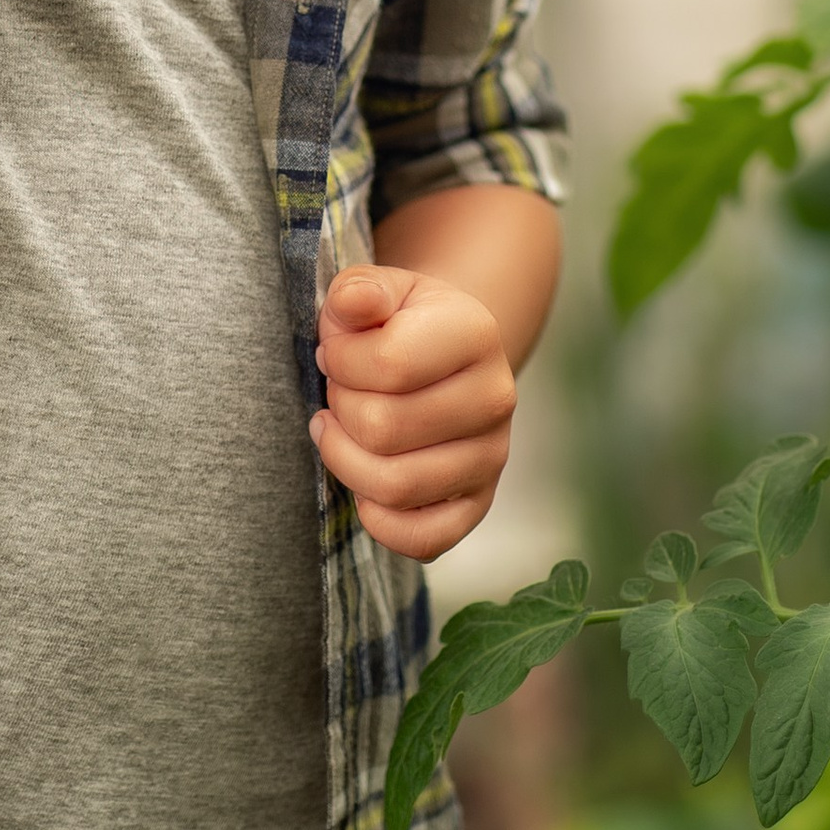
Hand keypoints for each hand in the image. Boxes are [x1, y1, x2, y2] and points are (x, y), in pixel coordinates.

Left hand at [311, 265, 518, 562]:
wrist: (447, 358)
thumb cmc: (401, 323)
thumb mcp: (380, 290)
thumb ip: (358, 291)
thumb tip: (352, 305)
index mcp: (475, 333)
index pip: (389, 363)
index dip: (340, 361)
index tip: (334, 353)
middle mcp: (495, 397)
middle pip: (383, 428)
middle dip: (340, 409)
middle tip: (339, 392)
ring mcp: (492, 456)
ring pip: (395, 486)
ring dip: (346, 460)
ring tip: (341, 430)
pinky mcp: (478, 504)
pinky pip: (424, 539)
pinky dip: (380, 521)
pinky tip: (362, 486)